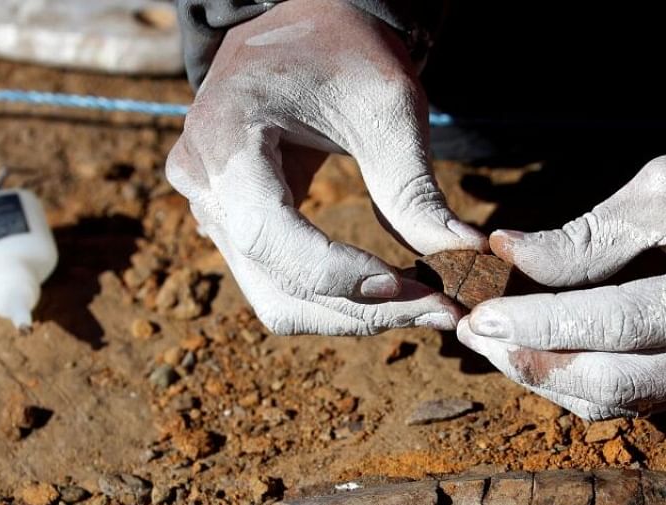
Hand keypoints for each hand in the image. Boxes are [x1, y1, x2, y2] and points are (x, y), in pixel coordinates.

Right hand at [165, 0, 484, 335]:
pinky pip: (279, 285)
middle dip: (361, 309)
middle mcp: (201, 181)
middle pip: (276, 287)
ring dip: (352, 315)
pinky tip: (391, 290)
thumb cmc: (345, 50)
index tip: (418, 289)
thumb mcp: (387, 107)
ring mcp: (208, 209)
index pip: (271, 236)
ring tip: (422, 304)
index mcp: (224, 135)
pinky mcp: (231, 226)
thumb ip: (414, 187)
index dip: (343, 276)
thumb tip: (463, 254)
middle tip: (439, 309)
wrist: (307, 23)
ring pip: (277, 301)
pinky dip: (337, 298)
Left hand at [457, 135, 665, 418]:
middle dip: (537, 362)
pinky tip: (547, 355)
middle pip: (619, 382)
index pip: (622, 324)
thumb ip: (589, 236)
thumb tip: (509, 256)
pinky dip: (590, 383)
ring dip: (555, 381)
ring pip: (627, 405)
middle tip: (477, 337)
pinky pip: (648, 403)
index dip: (542, 324)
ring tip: (500, 347)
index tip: (481, 316)